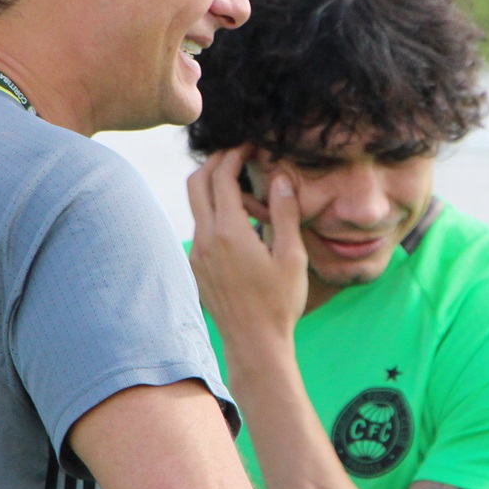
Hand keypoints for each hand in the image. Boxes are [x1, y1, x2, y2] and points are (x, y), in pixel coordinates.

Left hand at [187, 146, 307, 350]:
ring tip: (256, 204)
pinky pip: (202, 227)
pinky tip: (246, 228)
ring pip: (198, 204)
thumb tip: (280, 177)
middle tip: (242, 156)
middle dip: (217, 162)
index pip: (222, 176)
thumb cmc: (279, 302)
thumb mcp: (292, 255)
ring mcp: (197, 253)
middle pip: (197, 182)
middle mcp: (206, 239)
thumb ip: (285, 212)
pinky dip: (218, 214)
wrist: (255, 343)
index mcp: (229, 232)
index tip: (251, 145)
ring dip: (220, 191)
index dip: (235, 154)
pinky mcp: (197, 266)